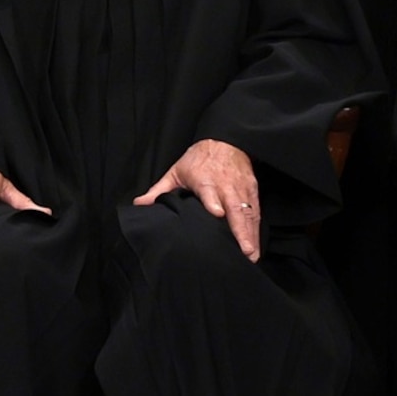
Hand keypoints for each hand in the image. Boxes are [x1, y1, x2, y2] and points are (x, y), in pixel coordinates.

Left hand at [134, 137, 262, 260]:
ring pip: (248, 212)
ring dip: (251, 234)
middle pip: (235, 207)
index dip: (213, 202)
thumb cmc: (199, 159)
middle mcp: (225, 185)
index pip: (210, 192)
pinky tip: (255, 246)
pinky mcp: (252, 191)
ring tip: (252, 255)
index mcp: (205, 179)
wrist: (225, 140)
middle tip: (245, 250)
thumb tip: (140, 204)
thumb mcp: (176, 171)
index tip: (217, 214)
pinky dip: (256, 230)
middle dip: (241, 229)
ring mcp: (241, 188)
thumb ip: (159, 190)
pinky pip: (256, 212)